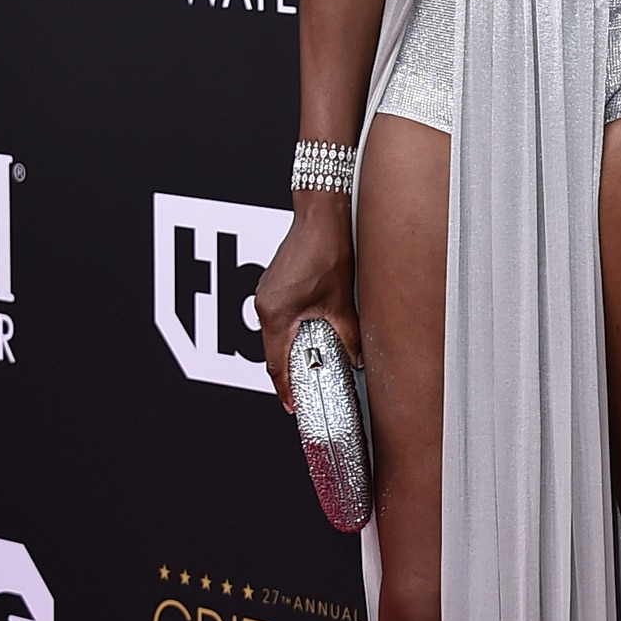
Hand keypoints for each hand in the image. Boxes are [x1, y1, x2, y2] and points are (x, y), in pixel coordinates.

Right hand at [255, 194, 359, 408]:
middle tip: (306, 390)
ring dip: (292, 349)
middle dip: (290, 372)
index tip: (292, 405)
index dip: (285, 389)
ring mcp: (265, 293)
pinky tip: (310, 333)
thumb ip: (348, 335)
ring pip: (275, 334)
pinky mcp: (272, 285)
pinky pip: (278, 317)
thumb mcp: (342, 302)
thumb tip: (357, 357)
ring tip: (312, 364)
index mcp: (276, 313)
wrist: (320, 215)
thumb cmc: (327, 248)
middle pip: (273, 351)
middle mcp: (264, 304)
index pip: (276, 364)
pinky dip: (291, 331)